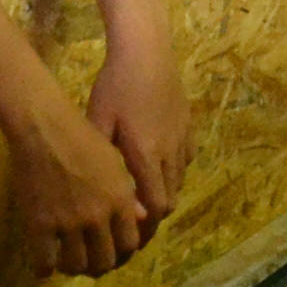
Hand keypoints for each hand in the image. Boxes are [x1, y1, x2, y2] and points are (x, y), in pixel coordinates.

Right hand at [6, 89, 150, 279]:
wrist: (45, 129)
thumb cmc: (82, 138)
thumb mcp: (114, 164)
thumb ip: (127, 195)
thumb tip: (141, 219)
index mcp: (120, 201)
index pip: (129, 244)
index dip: (122, 253)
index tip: (113, 252)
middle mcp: (98, 217)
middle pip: (104, 261)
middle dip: (99, 266)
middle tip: (89, 262)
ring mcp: (68, 223)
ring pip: (76, 265)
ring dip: (73, 268)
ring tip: (67, 261)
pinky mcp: (40, 225)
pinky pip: (44, 263)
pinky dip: (45, 268)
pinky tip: (45, 263)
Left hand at [93, 32, 192, 224]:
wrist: (146, 50)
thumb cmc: (115, 86)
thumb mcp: (98, 122)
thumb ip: (104, 164)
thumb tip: (106, 199)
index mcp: (146, 156)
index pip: (156, 207)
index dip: (146, 227)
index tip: (131, 236)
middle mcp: (169, 152)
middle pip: (171, 198)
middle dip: (154, 215)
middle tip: (134, 222)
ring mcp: (182, 137)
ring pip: (180, 179)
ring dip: (165, 191)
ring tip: (144, 194)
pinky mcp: (189, 124)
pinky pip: (187, 157)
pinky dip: (174, 169)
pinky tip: (158, 161)